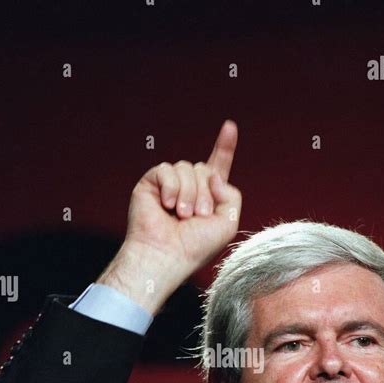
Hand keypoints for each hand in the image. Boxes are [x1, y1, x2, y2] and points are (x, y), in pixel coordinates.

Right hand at [97, 120, 240, 313]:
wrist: (166, 255)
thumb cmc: (195, 247)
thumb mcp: (228, 223)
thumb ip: (232, 194)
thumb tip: (213, 174)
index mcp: (208, 198)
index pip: (217, 167)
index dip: (224, 148)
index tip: (230, 127)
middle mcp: (188, 189)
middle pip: (203, 168)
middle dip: (205, 193)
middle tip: (197, 217)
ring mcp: (169, 186)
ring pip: (186, 168)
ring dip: (189, 193)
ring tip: (181, 216)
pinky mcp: (151, 183)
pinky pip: (166, 169)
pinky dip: (171, 187)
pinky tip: (167, 205)